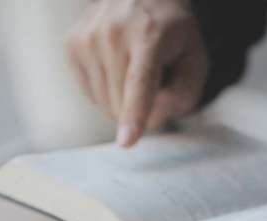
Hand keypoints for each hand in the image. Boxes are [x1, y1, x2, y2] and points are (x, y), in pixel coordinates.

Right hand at [65, 0, 207, 146]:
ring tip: (133, 69)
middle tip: (152, 81)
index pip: (139, 82)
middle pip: (119, 105)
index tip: (126, 142)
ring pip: (102, 103)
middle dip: (137, 110)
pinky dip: (104, 90)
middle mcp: (114, 32)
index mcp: (150, 35)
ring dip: (120, 101)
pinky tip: (115, 66)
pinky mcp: (72, 44)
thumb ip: (184, 94)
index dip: (134, 114)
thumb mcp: (194, 60)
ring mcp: (88, 36)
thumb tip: (151, 117)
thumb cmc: (172, 34)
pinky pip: (89, 93)